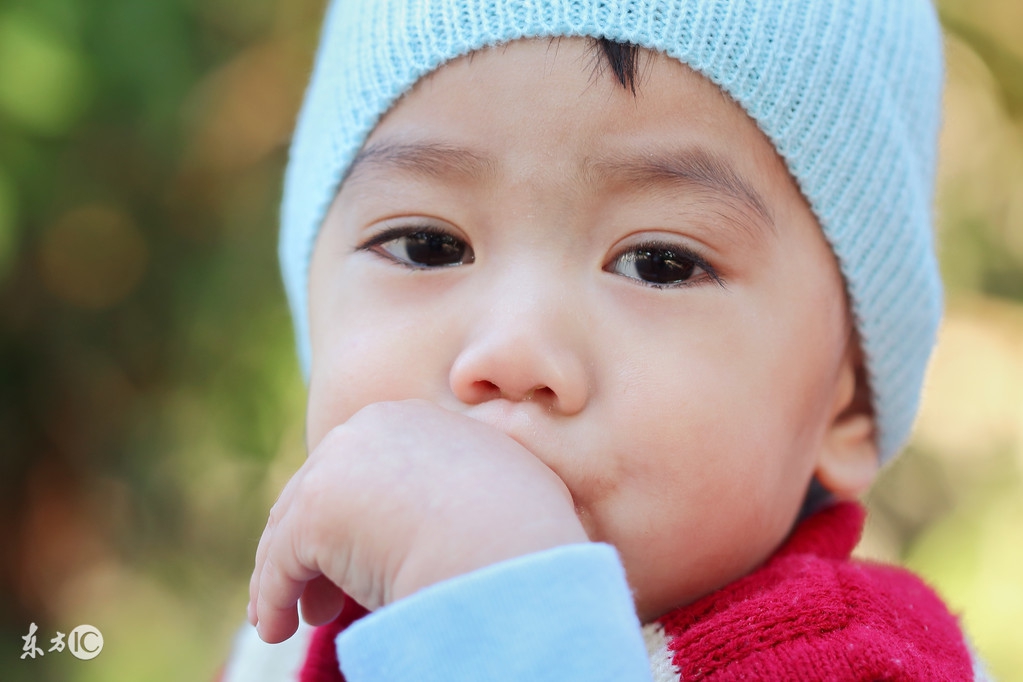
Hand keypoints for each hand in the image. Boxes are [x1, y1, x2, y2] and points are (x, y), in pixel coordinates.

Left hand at [248, 399, 587, 642]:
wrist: (507, 545)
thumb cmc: (522, 527)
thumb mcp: (501, 478)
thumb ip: (463, 479)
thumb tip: (457, 509)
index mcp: (410, 418)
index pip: (361, 466)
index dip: (356, 515)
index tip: (363, 557)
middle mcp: (369, 428)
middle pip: (320, 492)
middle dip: (315, 548)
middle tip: (321, 599)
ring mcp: (338, 466)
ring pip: (293, 528)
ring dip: (288, 578)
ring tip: (297, 618)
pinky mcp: (314, 513)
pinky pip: (281, 564)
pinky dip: (272, 599)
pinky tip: (276, 628)